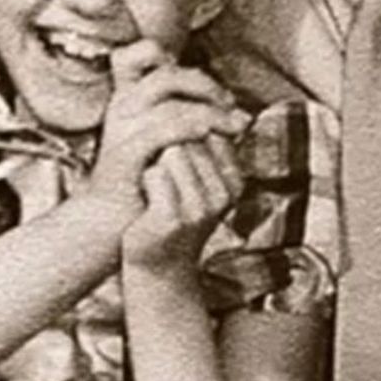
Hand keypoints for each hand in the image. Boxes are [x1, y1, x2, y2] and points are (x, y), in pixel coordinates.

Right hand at [89, 40, 248, 221]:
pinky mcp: (124, 152)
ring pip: (169, 102)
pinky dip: (190, 126)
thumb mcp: (161, 139)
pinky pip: (161, 130)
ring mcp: (121, 129)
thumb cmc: (141, 178)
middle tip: (229, 103)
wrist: (110, 218)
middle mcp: (121, 107)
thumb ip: (184, 116)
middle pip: (164, 75)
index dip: (159, 53)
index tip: (197, 80)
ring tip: (233, 125)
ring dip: (209, 109)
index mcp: (126, 98)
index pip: (132, 56)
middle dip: (205, 85)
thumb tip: (231, 107)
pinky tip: (209, 133)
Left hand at [123, 134, 243, 270]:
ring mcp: (200, 208)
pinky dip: (145, 181)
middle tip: (167, 186)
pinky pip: (154, 173)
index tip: (180, 171)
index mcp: (235, 182)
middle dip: (169, 151)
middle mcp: (224, 195)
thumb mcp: (200, 180)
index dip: (183, 140)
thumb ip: (207, 146)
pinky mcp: (174, 218)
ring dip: (157, 166)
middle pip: (188, 137)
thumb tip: (216, 113)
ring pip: (171, 151)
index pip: (208, 128)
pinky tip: (149, 203)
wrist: (159, 266)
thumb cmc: (175, 213)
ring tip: (160, 195)